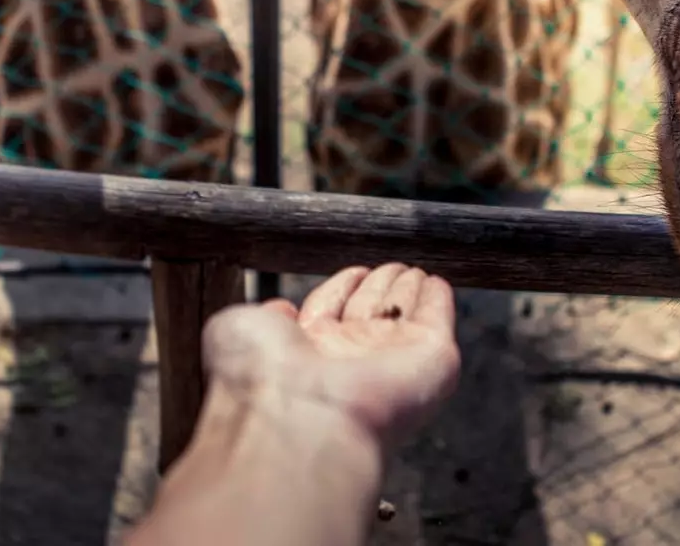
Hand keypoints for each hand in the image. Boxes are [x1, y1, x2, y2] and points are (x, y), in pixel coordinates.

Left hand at [201, 263, 460, 450]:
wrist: (296, 414)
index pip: (330, 312)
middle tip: (389, 266)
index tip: (354, 272)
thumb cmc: (261, 376)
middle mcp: (349, 360)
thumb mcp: (242, 330)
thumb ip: (263, 316)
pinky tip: (436, 283)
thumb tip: (280, 309)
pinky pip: (437, 320)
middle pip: (369, 312)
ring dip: (407, 287)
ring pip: (403, 314)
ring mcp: (391, 363)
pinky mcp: (431, 361)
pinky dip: (438, 299)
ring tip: (411, 269)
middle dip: (378, 285)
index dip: (342, 288)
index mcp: (306, 354)